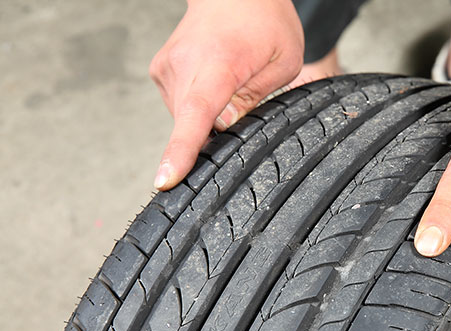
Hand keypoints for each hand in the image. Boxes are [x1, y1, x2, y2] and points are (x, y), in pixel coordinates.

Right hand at [150, 0, 303, 189]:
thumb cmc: (266, 22)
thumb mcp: (283, 61)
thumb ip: (254, 98)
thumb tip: (223, 128)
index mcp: (219, 64)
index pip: (198, 114)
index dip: (182, 150)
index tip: (165, 179)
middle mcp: (185, 64)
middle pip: (193, 125)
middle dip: (216, 133)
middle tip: (242, 101)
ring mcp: (167, 67)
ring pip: (186, 118)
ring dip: (208, 116)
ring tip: (230, 82)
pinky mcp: (159, 70)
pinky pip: (179, 106)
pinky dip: (198, 105)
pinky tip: (214, 82)